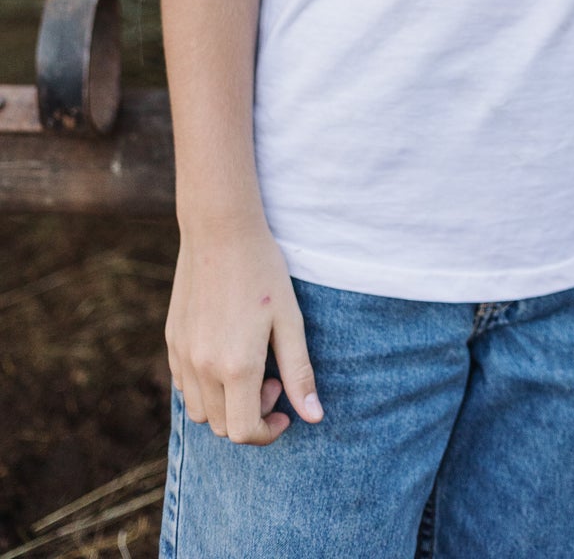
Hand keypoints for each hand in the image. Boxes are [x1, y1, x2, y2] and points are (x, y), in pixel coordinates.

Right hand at [167, 220, 323, 445]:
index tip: (284, 411)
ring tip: (250, 367)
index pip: (243, 432)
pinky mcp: (171, 341)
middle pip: (220, 427)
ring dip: (225, 405)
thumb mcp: (290, 321)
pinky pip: (184, 386)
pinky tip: (227, 353)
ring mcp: (182, 355)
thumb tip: (314, 418)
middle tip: (273, 378)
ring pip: (199, 412)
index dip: (267, 432)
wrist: (221, 230)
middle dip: (249, 416)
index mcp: (236, 367)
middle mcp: (202, 368)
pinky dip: (206, 387)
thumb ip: (299, 373)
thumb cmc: (263, 271)